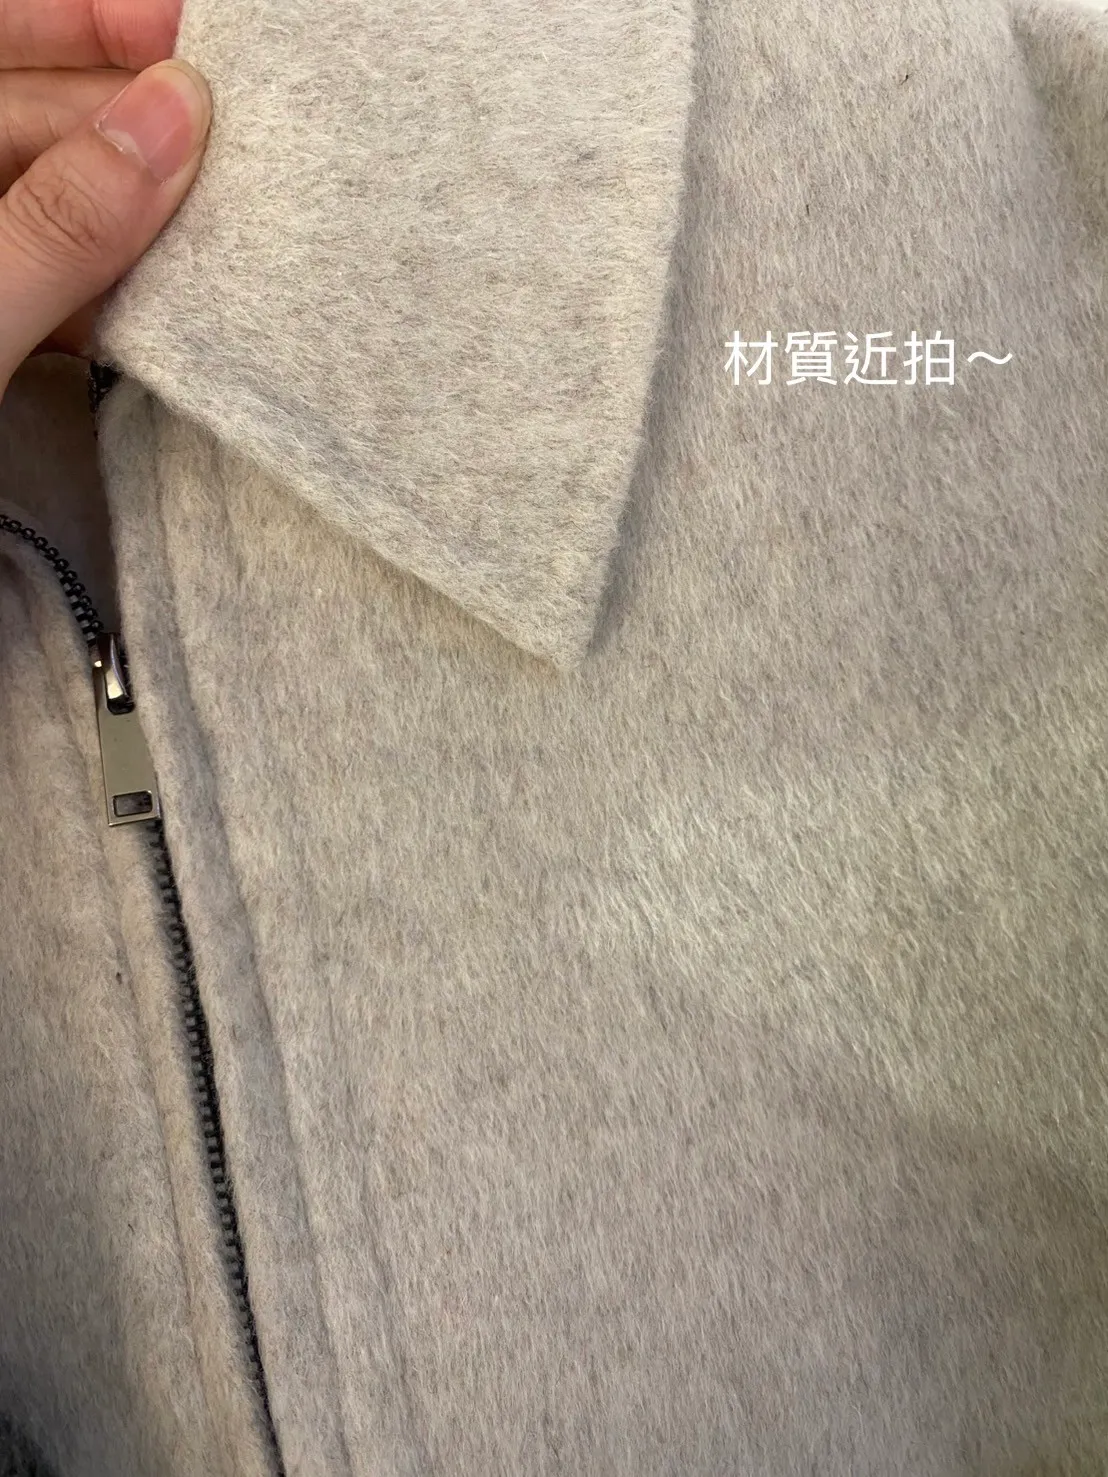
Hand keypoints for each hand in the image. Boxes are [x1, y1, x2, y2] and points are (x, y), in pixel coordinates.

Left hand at [0, 0, 210, 396]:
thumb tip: (176, 117)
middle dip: (142, 130)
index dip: (95, 18)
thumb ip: (62, 221)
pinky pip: (58, 286)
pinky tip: (174, 306)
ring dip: (141, 223)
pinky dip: (113, 294)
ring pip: (62, 209)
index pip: (3, 29)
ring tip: (237, 231)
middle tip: (250, 150)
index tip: (196, 42)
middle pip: (44, 121)